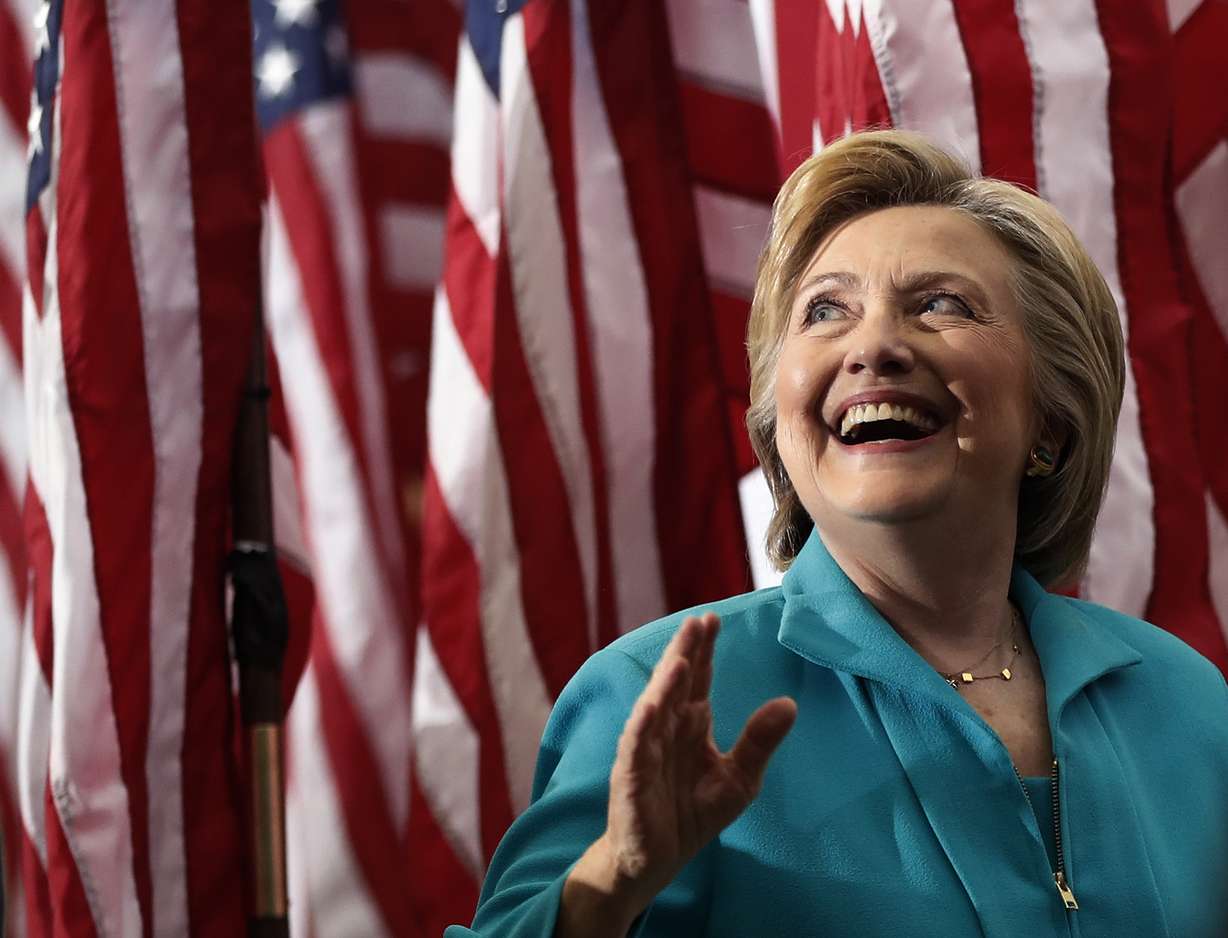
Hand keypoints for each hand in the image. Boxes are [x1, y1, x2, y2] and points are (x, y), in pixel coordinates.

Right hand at [559, 613, 797, 933]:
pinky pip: (635, 748)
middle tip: (697, 622)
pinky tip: (649, 707)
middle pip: (674, 684)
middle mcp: (665, 730)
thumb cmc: (690, 814)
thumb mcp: (738, 780)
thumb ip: (759, 741)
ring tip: (678, 659)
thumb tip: (789, 703)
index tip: (712, 619)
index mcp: (690, 725)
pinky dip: (641, 727)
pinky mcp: (631, 779)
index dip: (703, 650)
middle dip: (684, 653)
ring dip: (664, 685)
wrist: (655, 862)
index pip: (697, 679)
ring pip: (654, 709)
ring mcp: (645, 751)